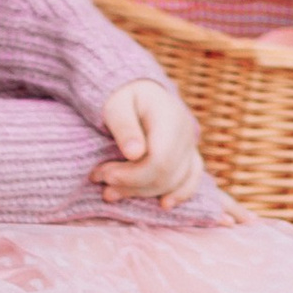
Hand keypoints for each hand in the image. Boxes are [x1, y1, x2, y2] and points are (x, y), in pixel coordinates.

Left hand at [94, 79, 204, 207]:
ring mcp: (190, 144)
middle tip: (100, 181)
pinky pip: (191, 178)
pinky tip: (164, 205)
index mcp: (169, 118)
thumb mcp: (116, 104)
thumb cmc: (123, 95)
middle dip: (132, 185)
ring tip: (111, 192)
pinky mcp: (189, 154)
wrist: (137, 88)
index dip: (133, 176)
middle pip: (166, 174)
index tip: (105, 175)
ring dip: (144, 193)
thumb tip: (134, 154)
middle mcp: (186, 133)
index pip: (159, 161)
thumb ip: (124, 127)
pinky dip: (180, 193)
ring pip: (176, 181)